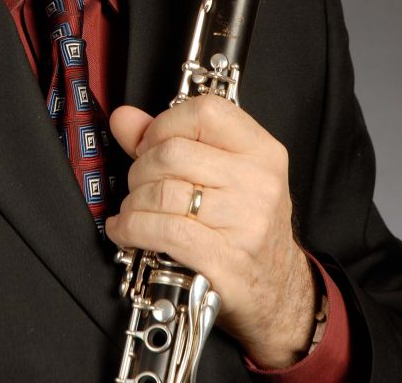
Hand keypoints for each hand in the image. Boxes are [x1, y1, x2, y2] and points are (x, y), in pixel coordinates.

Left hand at [105, 95, 316, 368]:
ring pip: (163, 191)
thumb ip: (170, 138)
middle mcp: (259, 181)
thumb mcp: (222, 173)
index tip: (151, 143)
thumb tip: (123, 118)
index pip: (205, 111)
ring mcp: (246, 222)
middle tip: (140, 183)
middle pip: (173, 152)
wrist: (278, 291)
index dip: (165, 123)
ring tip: (134, 208)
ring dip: (134, 200)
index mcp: (262, 150)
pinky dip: (131, 228)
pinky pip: (162, 230)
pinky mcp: (225, 260)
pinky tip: (123, 230)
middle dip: (141, 167)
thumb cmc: (244, 224)